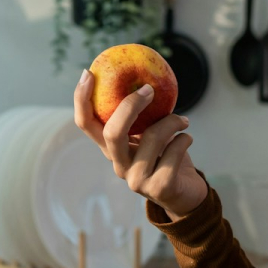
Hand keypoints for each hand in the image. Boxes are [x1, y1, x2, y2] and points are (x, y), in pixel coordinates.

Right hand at [72, 70, 207, 219]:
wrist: (186, 194)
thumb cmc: (167, 157)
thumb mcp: (150, 134)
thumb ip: (143, 116)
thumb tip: (142, 77)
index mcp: (111, 149)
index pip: (85, 124)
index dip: (81, 99)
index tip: (88, 73)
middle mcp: (119, 165)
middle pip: (112, 133)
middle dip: (130, 106)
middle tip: (149, 90)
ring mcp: (137, 179)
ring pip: (151, 138)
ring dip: (172, 122)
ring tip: (183, 120)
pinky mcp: (159, 188)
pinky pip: (173, 153)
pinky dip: (183, 140)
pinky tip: (186, 139)